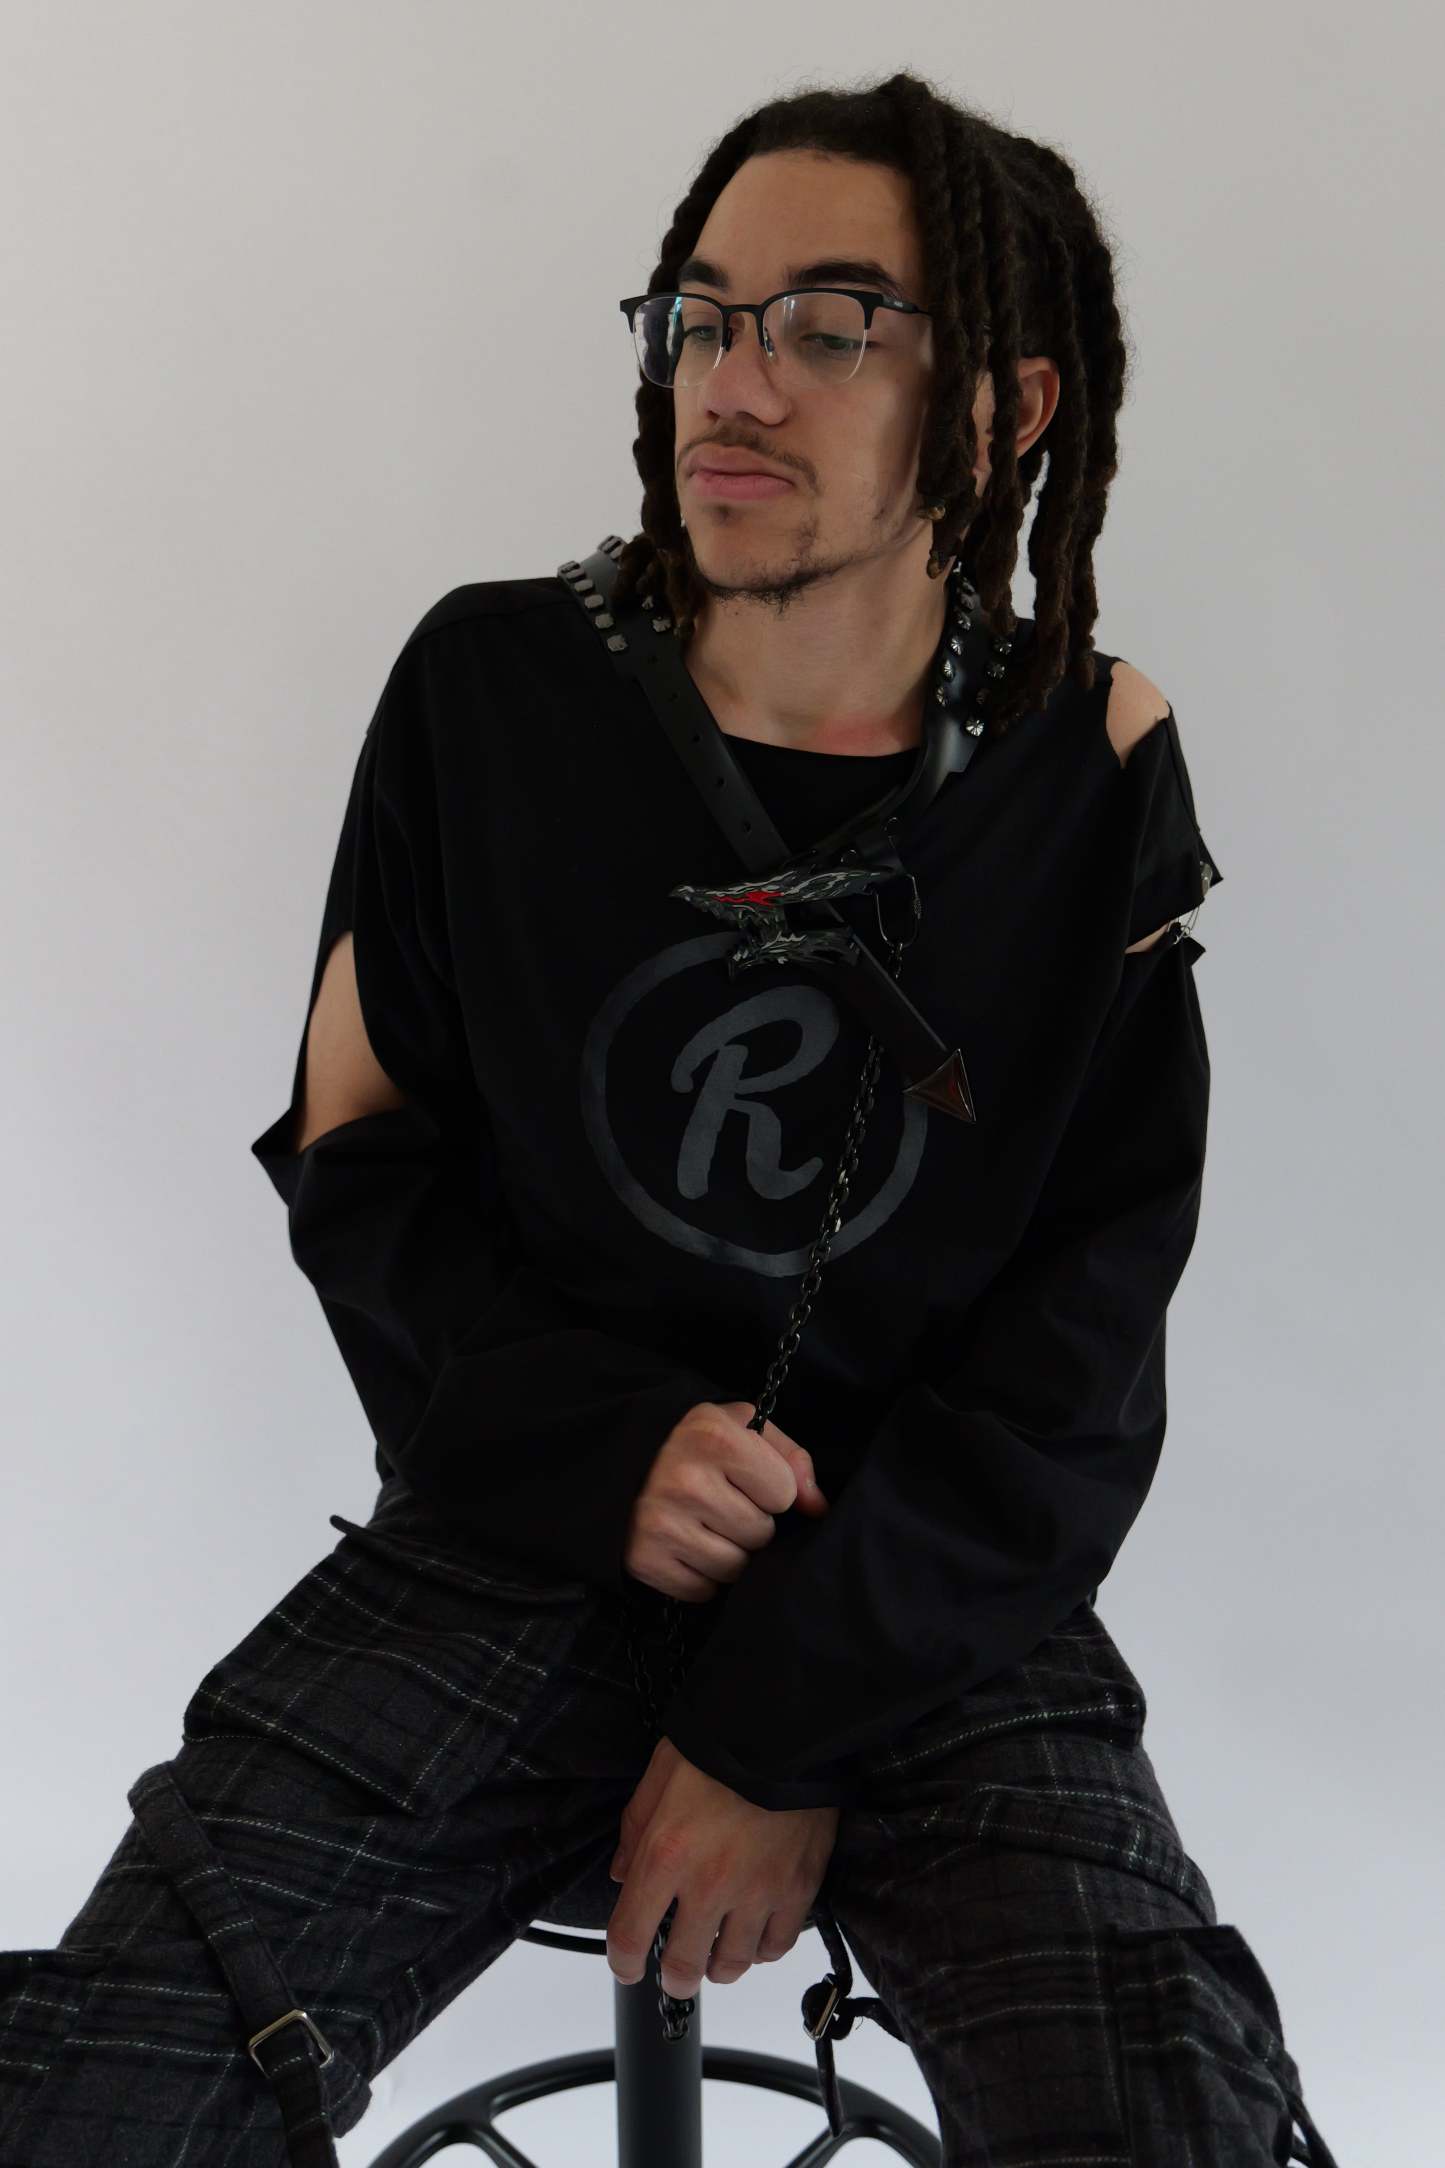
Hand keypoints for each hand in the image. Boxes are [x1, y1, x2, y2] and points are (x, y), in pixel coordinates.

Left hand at [606, 1736, 839, 1999]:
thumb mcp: (661, 1772)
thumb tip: (623, 1875)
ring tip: (716, 1955)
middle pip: (684, 1966)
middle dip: (674, 1979)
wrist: (789, 1729)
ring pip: (733, 1964)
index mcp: (666, 1854)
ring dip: (719, 1967)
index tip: (627, 1965)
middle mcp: (709, 1883)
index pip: (631, 1936)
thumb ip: (636, 1827)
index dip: (623, 1962)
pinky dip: (763, 1949)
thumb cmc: (721, 1743)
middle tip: (676, 1973)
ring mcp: (757, 1891)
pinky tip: (755, 1935)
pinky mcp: (798, 1888)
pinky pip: (777, 1945)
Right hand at [623, 1400, 828, 1603]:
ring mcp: (660, 1522)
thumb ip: (792, 1459)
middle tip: (722, 1504)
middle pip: (760, 1533)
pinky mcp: (643, 1559)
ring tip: (705, 1525)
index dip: (772, 1489)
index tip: (745, 1479)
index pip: (785, 1492)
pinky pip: (703, 1590)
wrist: (627, 1464)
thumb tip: (817, 1507)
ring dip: (729, 1552)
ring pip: (735, 1567)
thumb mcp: (746, 1429)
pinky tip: (687, 1546)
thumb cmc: (699, 1446)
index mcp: (714, 1436)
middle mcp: (685, 1479)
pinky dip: (702, 1575)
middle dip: (750, 1523)